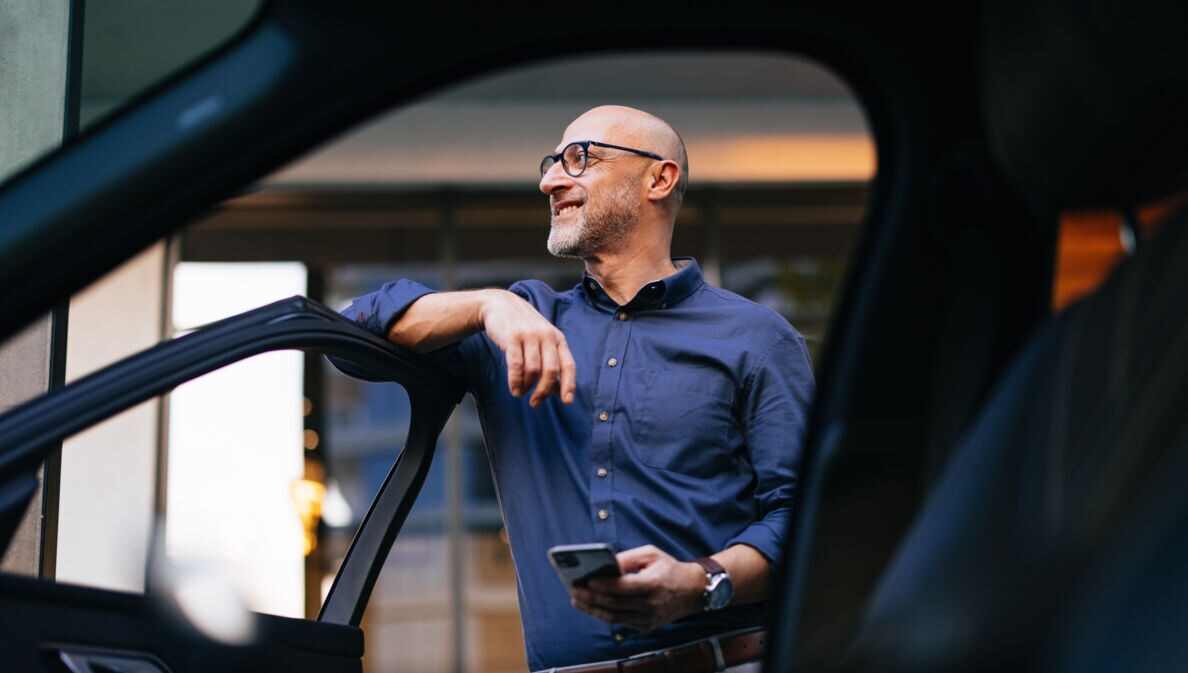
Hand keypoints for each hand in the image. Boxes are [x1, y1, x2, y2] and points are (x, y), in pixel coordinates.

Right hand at [479, 290, 576, 406]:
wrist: (500, 305)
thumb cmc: (524, 329)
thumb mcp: (542, 341)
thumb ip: (551, 363)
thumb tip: (560, 392)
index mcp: (558, 339)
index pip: (568, 364)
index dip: (569, 384)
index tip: (567, 401)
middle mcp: (546, 336)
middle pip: (551, 370)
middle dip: (543, 391)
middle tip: (535, 403)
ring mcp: (529, 335)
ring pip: (533, 370)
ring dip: (526, 386)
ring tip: (519, 392)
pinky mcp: (512, 337)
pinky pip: (516, 365)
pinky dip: (515, 381)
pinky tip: (514, 388)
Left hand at [570, 545, 704, 630]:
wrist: (693, 590)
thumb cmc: (668, 568)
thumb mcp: (651, 554)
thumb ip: (627, 558)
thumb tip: (605, 563)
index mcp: (653, 584)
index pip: (623, 587)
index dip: (603, 585)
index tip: (586, 581)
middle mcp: (651, 605)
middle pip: (615, 604)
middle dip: (591, 598)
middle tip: (574, 590)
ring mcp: (649, 619)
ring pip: (615, 618)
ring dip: (593, 610)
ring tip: (577, 600)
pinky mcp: (646, 627)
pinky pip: (621, 622)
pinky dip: (604, 614)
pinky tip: (592, 606)